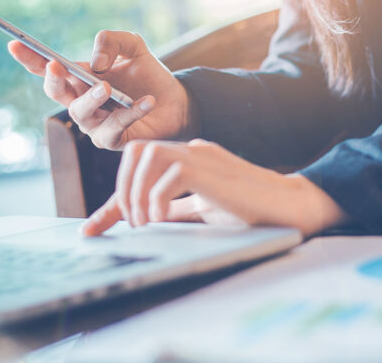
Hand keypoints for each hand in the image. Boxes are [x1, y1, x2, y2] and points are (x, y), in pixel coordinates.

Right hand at [8, 31, 198, 148]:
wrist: (177, 102)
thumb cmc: (149, 75)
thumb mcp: (133, 47)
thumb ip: (112, 41)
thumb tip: (96, 63)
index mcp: (80, 78)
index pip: (48, 69)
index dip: (29, 58)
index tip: (14, 43)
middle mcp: (82, 102)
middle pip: (56, 93)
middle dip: (53, 80)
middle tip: (58, 66)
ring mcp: (95, 123)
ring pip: (81, 113)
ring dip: (91, 98)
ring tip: (108, 87)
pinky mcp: (114, 140)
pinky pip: (115, 128)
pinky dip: (130, 112)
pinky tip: (148, 101)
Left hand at [81, 139, 347, 236]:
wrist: (290, 207)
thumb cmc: (252, 210)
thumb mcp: (204, 211)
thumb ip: (177, 209)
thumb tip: (146, 217)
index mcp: (188, 158)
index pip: (138, 168)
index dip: (112, 200)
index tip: (91, 230)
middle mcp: (191, 151)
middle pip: (136, 153)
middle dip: (121, 190)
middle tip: (130, 223)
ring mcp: (201, 156)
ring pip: (147, 156)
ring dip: (136, 193)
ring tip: (144, 221)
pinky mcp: (210, 169)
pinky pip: (169, 174)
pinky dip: (156, 199)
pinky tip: (160, 218)